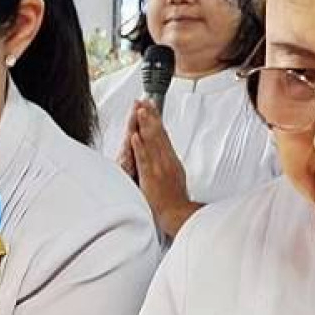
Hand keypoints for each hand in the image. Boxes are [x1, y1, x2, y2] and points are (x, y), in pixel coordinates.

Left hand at [125, 101, 196, 233]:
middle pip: (158, 134)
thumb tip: (165, 153)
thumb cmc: (175, 200)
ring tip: (140, 110)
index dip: (157, 119)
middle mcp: (166, 161)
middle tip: (145, 100)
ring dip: (145, 125)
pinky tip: (135, 136)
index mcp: (171, 160)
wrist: (178, 214)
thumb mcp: (175, 176)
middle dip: (151, 116)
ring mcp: (159, 168)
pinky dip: (140, 147)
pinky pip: (145, 160)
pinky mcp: (151, 178)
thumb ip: (168, 163)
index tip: (151, 106)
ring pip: (152, 143)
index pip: (163, 134)